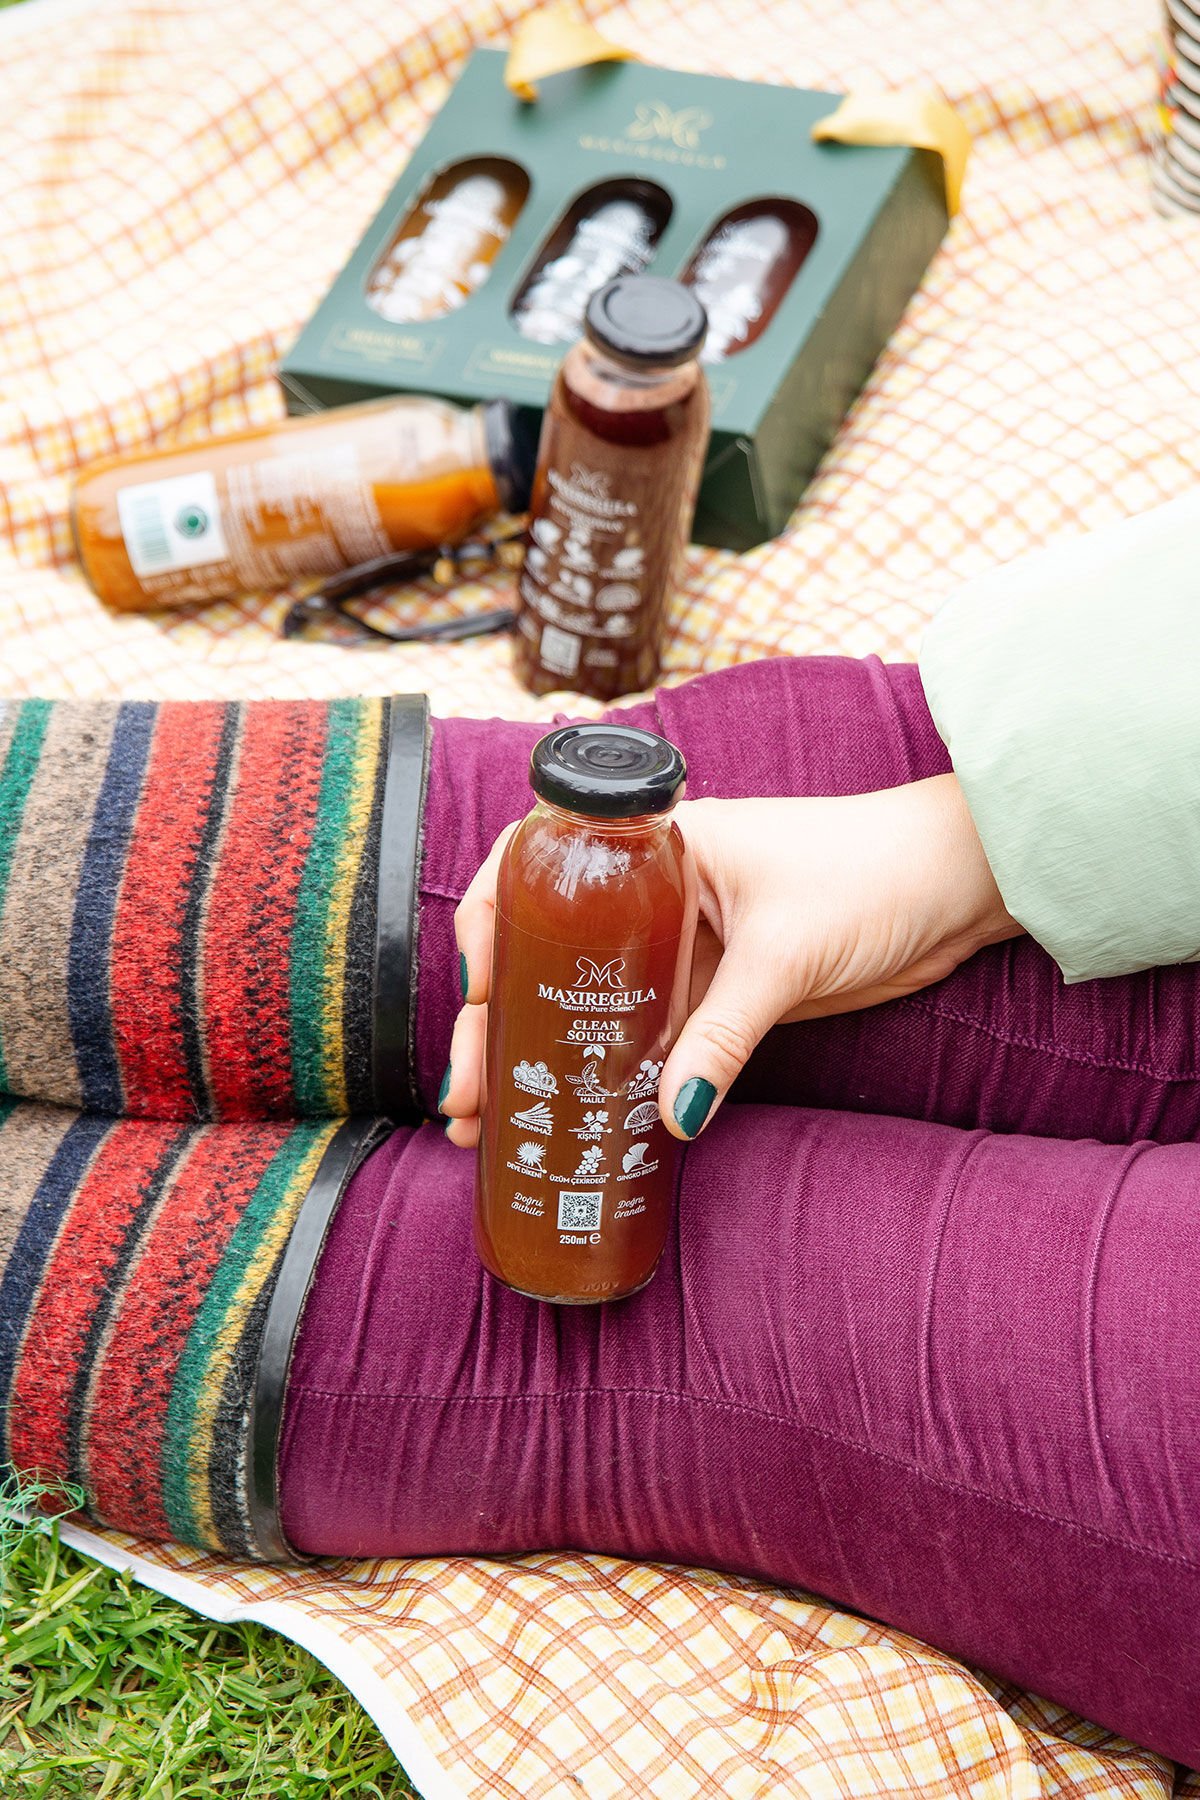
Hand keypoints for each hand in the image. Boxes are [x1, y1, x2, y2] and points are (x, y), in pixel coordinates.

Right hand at [441, 775, 1020, 1145]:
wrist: (958, 885)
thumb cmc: (874, 872)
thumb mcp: (787, 952)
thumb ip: (725, 1034)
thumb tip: (669, 1114)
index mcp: (654, 846)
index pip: (535, 869)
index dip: (488, 929)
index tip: (474, 997)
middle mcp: (652, 893)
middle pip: (548, 957)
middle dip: (496, 1026)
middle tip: (468, 1095)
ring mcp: (685, 946)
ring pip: (590, 1007)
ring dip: (542, 1062)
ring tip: (491, 1128)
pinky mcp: (721, 992)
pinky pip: (647, 1037)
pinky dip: (608, 1077)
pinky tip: (575, 1122)